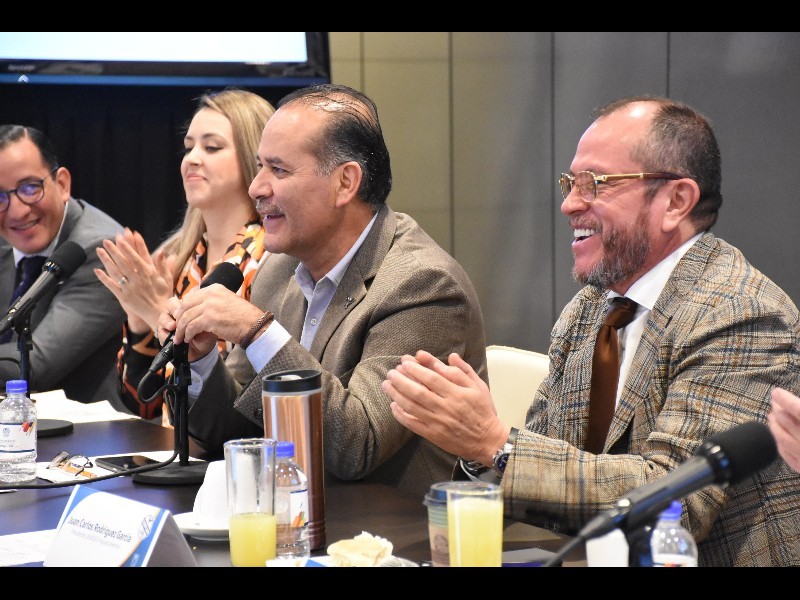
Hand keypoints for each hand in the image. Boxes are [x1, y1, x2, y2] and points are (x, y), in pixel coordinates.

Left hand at [94, 228, 175, 332]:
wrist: (159, 314)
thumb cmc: (164, 295)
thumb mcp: (167, 278)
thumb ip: (164, 264)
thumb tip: (163, 251)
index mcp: (149, 273)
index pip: (136, 257)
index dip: (128, 247)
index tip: (122, 237)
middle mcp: (138, 279)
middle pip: (123, 262)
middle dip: (114, 250)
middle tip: (106, 240)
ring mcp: (129, 288)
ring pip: (116, 271)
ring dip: (107, 260)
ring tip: (99, 250)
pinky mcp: (124, 297)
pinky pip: (112, 286)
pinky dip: (104, 278)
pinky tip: (97, 270)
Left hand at [164, 284, 265, 360]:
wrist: (255, 326)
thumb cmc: (243, 318)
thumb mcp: (227, 302)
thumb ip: (213, 302)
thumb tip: (198, 308)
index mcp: (214, 288)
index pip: (190, 297)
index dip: (183, 310)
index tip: (181, 319)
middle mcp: (210, 294)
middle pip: (185, 306)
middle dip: (178, 319)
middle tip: (176, 330)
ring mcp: (210, 305)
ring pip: (185, 317)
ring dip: (181, 329)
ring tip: (179, 338)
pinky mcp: (210, 318)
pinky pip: (191, 326)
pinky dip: (187, 334)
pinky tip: (188, 339)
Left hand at [381, 350, 508, 464]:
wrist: (487, 441)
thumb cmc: (483, 411)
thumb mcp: (479, 387)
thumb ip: (463, 371)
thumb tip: (450, 356)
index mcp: (457, 394)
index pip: (433, 378)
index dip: (417, 369)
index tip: (405, 362)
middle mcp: (446, 407)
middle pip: (418, 392)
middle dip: (402, 380)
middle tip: (391, 372)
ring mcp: (438, 422)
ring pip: (412, 407)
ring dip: (397, 395)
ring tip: (386, 385)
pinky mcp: (433, 435)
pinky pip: (413, 424)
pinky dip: (401, 415)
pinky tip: (393, 406)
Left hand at [768, 387, 799, 472]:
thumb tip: (794, 406)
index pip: (799, 410)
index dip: (786, 400)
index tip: (776, 392)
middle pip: (788, 423)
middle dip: (779, 411)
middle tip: (774, 403)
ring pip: (784, 440)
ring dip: (775, 427)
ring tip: (772, 417)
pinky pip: (789, 458)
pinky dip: (781, 446)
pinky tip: (778, 440)